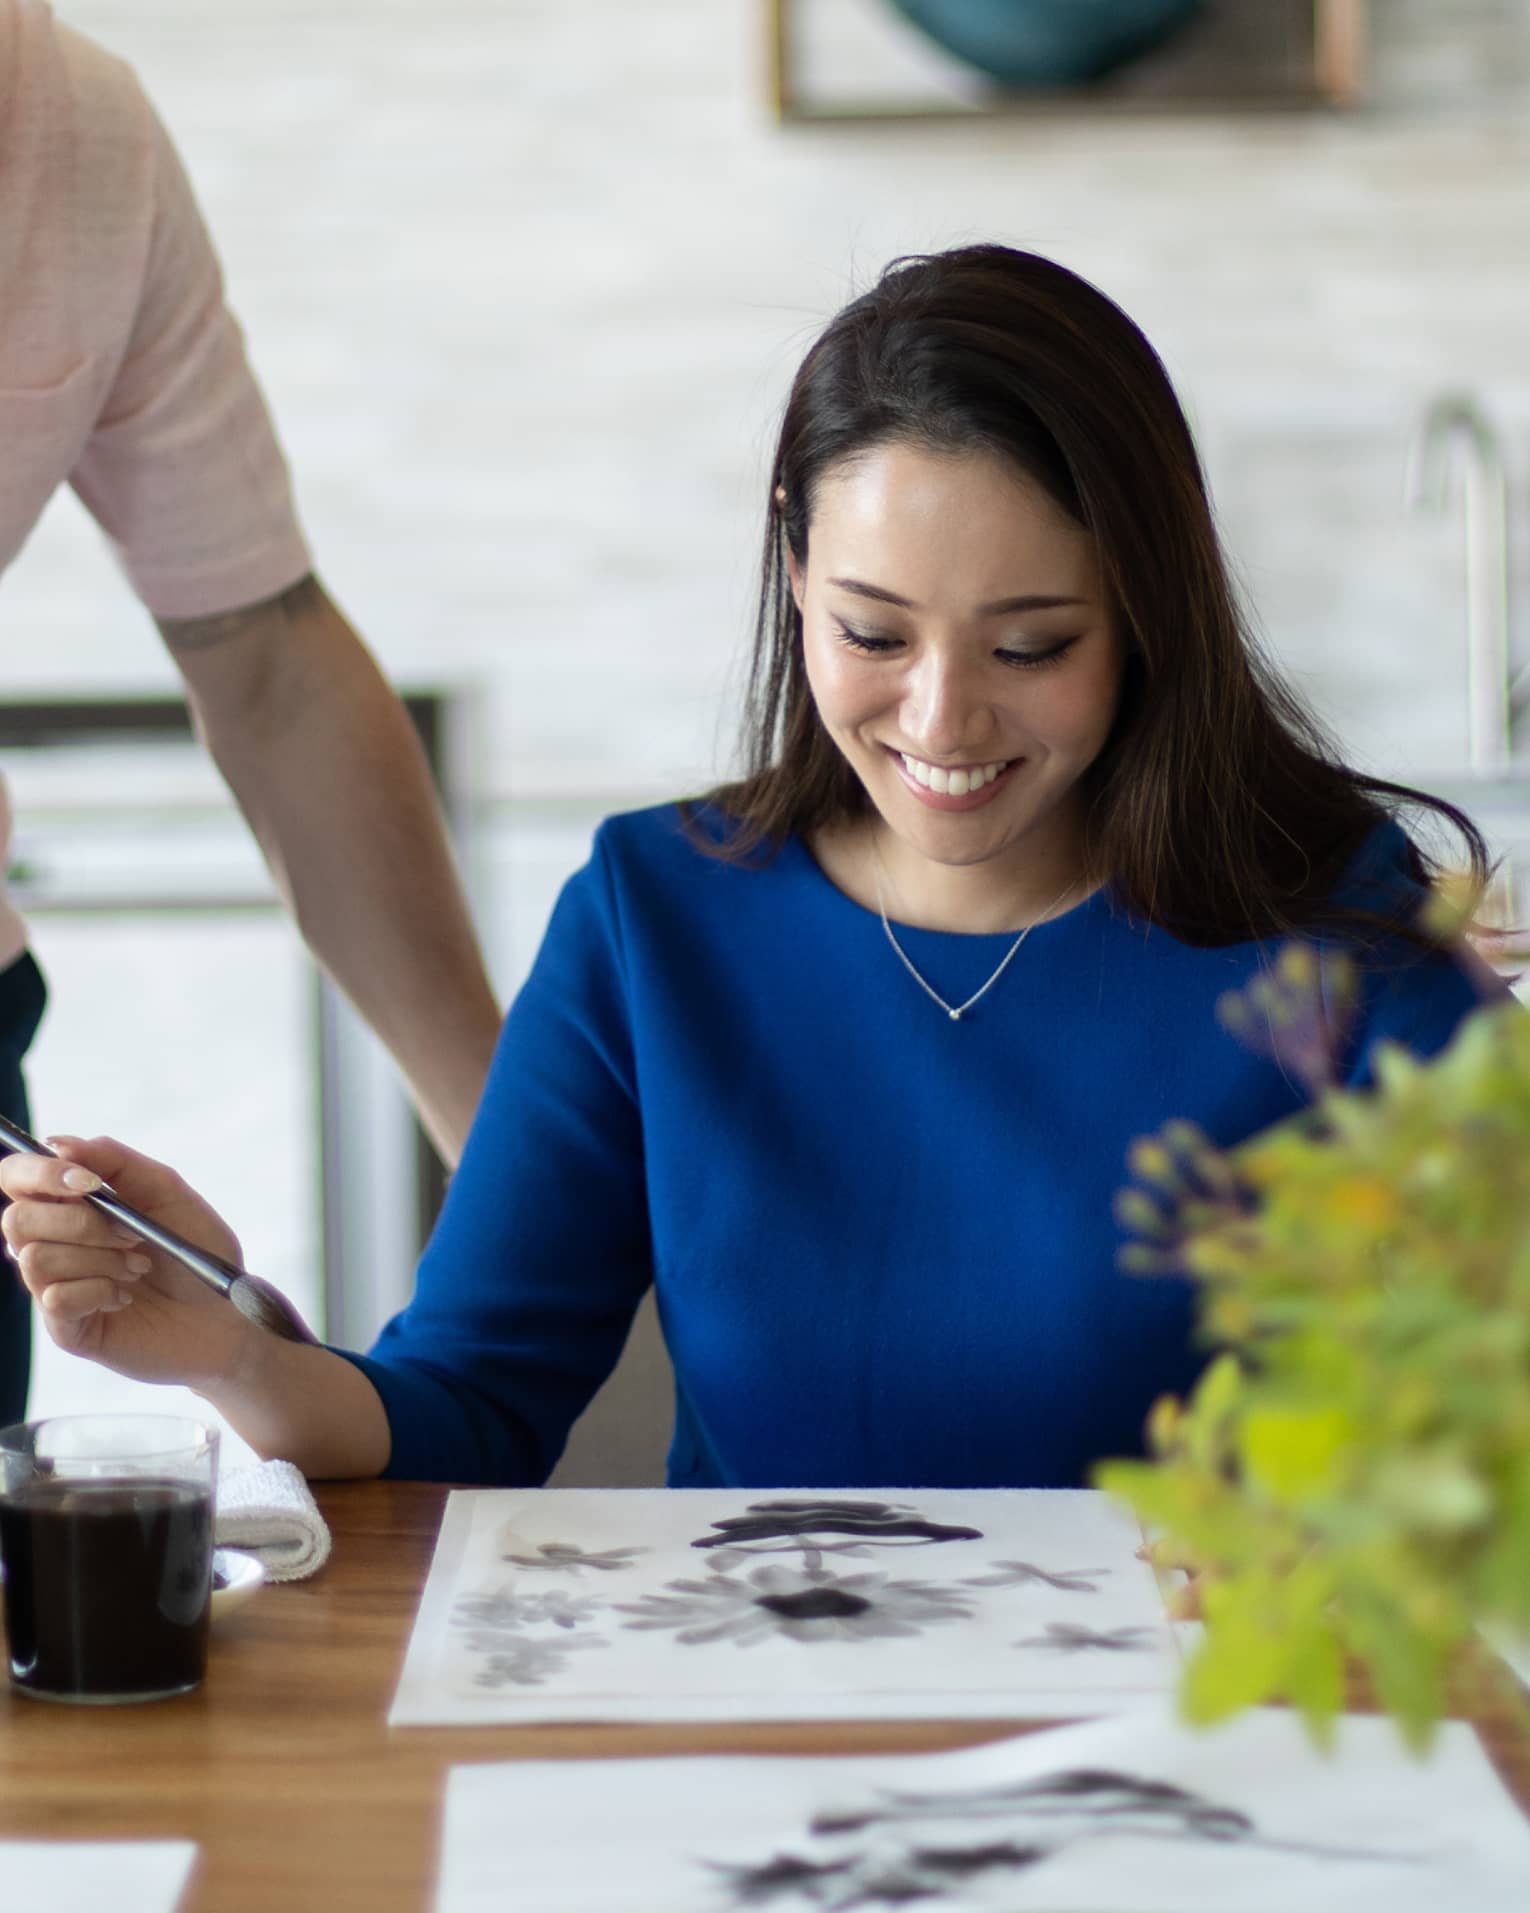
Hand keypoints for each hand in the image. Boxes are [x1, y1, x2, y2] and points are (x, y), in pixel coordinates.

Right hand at [0, 1135, 255, 1388]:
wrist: (226, 1309)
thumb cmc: (197, 1246)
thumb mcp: (166, 1190)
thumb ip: (115, 1161)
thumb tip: (59, 1143)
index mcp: (70, 1203)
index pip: (17, 1177)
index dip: (38, 1173)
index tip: (86, 1182)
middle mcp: (52, 1242)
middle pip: (17, 1219)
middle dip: (82, 1223)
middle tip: (133, 1234)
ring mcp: (54, 1286)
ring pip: (37, 1260)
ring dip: (100, 1259)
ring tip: (138, 1267)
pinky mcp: (65, 1327)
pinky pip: (56, 1299)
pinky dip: (100, 1291)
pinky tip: (125, 1295)